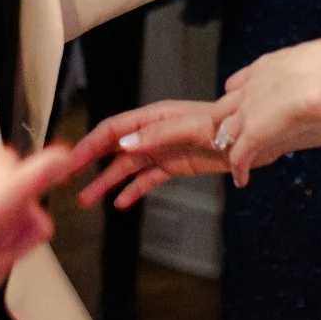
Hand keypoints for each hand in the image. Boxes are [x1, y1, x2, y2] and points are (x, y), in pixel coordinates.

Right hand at [70, 101, 228, 208]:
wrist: (251, 140)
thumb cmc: (224, 125)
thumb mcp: (190, 127)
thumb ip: (156, 134)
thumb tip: (122, 143)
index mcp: (153, 117)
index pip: (112, 129)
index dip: (89, 144)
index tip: (71, 161)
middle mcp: (153, 133)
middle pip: (113, 148)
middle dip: (90, 163)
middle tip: (69, 181)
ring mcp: (163, 150)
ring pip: (126, 168)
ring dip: (106, 182)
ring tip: (88, 199)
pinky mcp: (174, 166)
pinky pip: (147, 179)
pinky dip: (133, 191)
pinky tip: (121, 203)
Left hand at [215, 40, 320, 185]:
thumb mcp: (316, 62)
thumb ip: (312, 69)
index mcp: (264, 69)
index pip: (236, 84)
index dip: (237, 96)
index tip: (243, 105)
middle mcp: (250, 89)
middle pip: (222, 107)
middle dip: (223, 120)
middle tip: (230, 134)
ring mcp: (248, 112)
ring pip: (225, 132)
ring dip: (228, 145)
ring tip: (233, 158)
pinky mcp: (253, 134)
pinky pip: (238, 156)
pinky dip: (239, 169)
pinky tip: (242, 179)